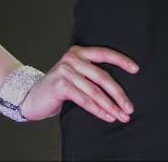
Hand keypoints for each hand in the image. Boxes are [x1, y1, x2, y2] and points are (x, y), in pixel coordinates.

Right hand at [17, 46, 139, 122]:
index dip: (121, 61)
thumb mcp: (74, 75)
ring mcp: (65, 71)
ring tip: (121, 115)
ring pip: (95, 91)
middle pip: (102, 77)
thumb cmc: (58, 88)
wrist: (32, 97)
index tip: (136, 70)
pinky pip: (84, 99)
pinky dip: (98, 110)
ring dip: (110, 106)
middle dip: (118, 94)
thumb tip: (118, 88)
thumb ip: (90, 74)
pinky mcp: (61, 85)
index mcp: (78, 52)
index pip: (104, 53)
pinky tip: (107, 116)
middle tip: (129, 107)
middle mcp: (72, 58)